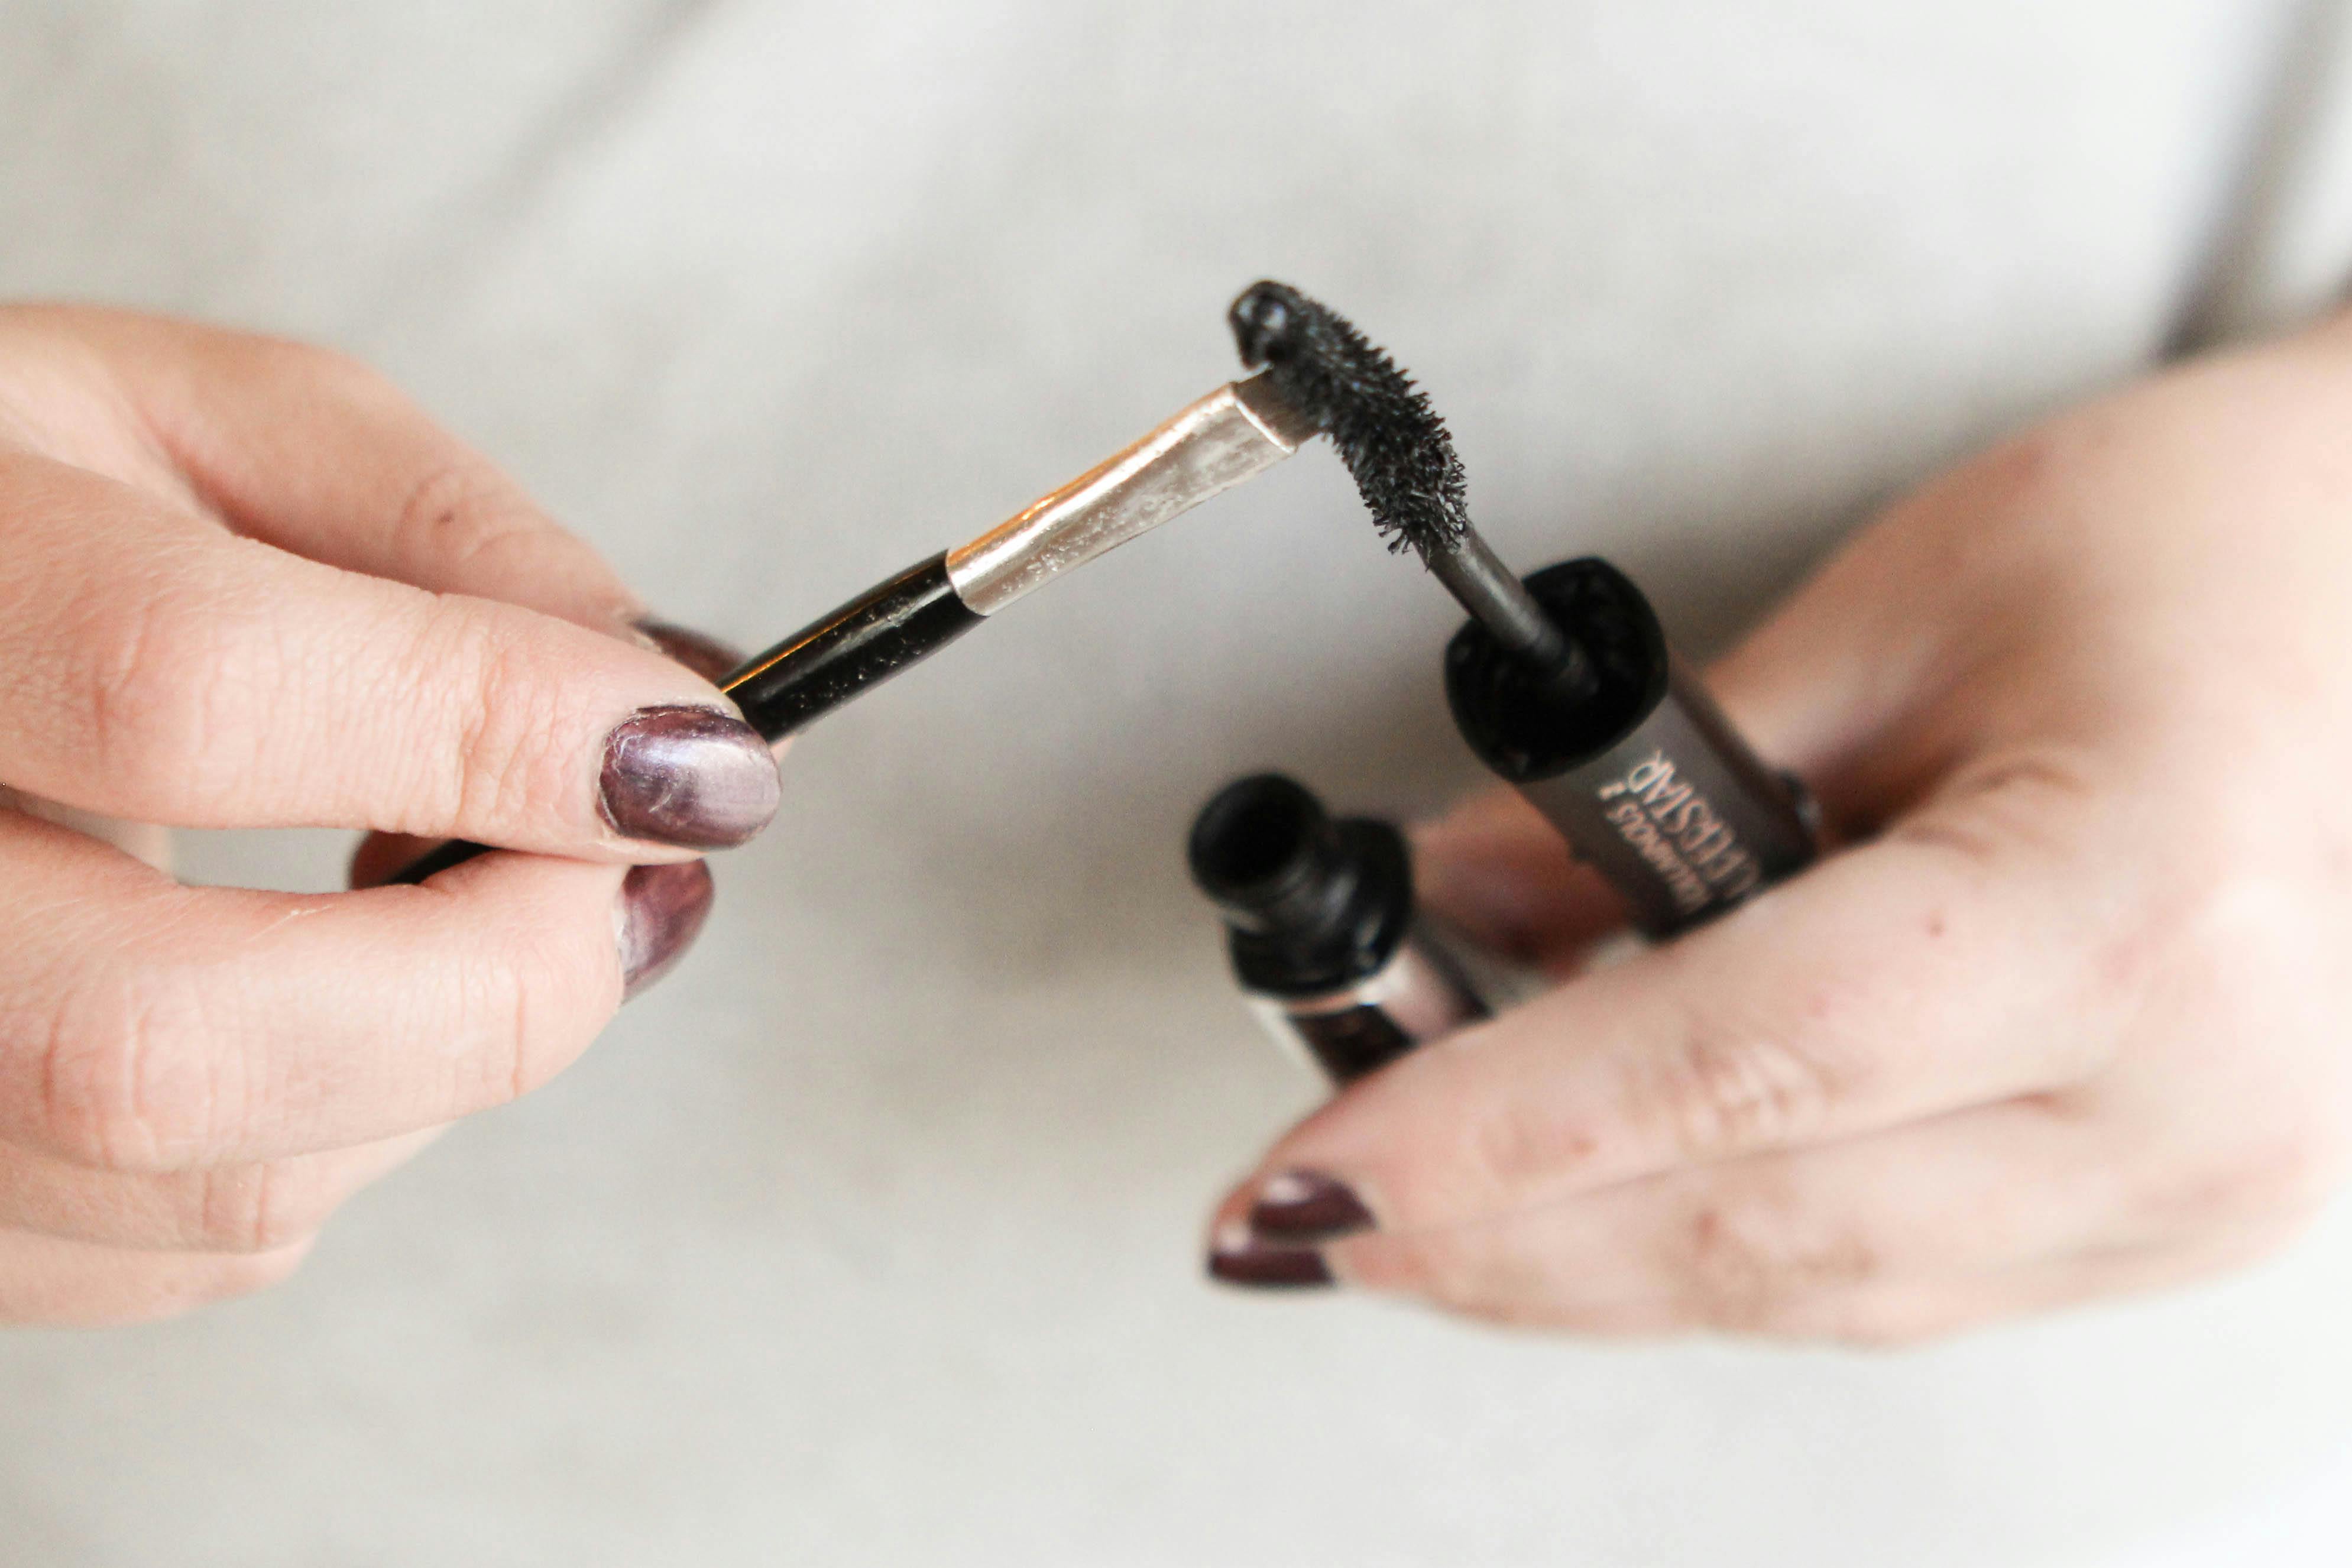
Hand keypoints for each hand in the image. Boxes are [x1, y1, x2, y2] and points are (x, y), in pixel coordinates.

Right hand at [0, 306, 780, 1323]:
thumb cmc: (25, 505)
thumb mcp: (214, 421)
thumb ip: (444, 534)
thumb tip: (653, 713)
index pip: (193, 692)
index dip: (501, 733)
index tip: (696, 758)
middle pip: (173, 1038)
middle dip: (501, 981)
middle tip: (624, 881)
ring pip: (214, 1190)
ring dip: (446, 1066)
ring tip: (473, 912)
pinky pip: (195, 1250)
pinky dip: (351, 1131)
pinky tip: (332, 993)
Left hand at [1206, 309, 2351, 1342]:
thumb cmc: (2216, 547)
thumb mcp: (1905, 612)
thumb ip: (1656, 788)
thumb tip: (1453, 896)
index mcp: (2129, 912)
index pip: (1732, 1070)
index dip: (1485, 1136)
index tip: (1309, 1178)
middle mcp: (2184, 1104)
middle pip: (1747, 1227)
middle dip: (1483, 1236)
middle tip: (1298, 1213)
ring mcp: (2192, 1194)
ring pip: (1802, 1291)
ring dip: (1571, 1265)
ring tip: (1396, 1219)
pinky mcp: (2168, 1220)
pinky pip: (1882, 1283)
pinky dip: (1701, 1253)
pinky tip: (1578, 1218)